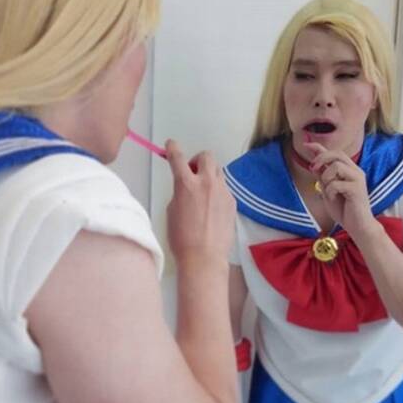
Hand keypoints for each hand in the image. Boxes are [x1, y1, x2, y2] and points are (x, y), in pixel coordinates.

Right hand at [166, 139, 235, 266]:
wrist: (204, 257)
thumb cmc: (181, 238)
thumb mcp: (172, 211)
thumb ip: (179, 192)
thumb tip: (186, 188)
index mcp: (186, 184)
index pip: (178, 157)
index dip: (172, 148)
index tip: (170, 145)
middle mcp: (206, 183)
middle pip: (206, 156)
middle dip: (197, 161)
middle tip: (192, 174)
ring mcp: (223, 192)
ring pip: (217, 173)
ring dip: (208, 176)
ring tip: (203, 194)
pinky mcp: (232, 202)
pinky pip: (224, 190)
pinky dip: (216, 193)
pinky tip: (212, 210)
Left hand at [306, 142, 378, 238]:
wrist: (356, 226)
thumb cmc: (344, 209)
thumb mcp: (328, 190)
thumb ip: (323, 177)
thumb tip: (314, 163)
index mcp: (349, 170)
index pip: (334, 152)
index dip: (319, 147)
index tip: (306, 144)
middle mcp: (355, 171)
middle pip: (337, 153)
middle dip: (321, 158)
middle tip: (312, 168)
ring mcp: (357, 179)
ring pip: (337, 166)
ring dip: (326, 177)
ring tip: (328, 190)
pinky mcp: (357, 189)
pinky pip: (337, 183)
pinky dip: (330, 191)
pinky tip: (332, 198)